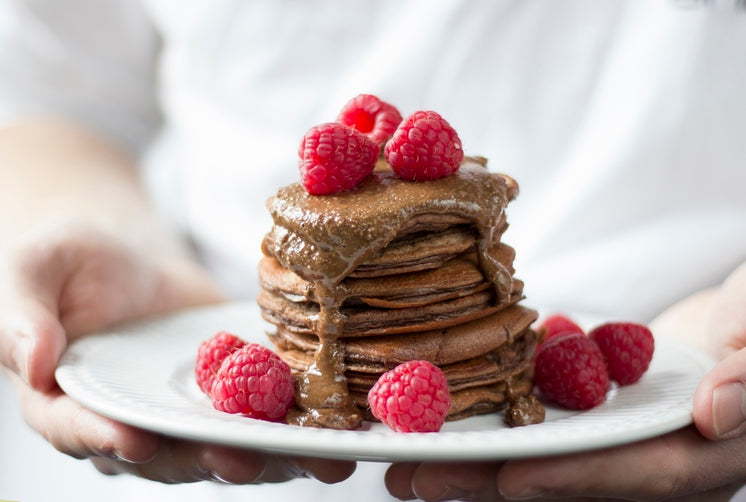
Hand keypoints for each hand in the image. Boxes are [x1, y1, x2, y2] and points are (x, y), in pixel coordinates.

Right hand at [0, 222, 355, 483]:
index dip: (106, 438)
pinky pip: (258, 417)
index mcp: (69, 404)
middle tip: (239, 457)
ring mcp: (184, 416)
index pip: (81, 429)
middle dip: (204, 459)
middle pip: (166, 454)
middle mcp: (130, 424)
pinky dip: (294, 425)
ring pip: (222, 447)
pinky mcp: (229, 397)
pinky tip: (330, 425)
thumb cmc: (72, 265)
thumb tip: (36, 361)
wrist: (129, 260)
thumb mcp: (35, 272)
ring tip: (309, 457)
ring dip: (266, 456)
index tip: (137, 440)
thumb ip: (23, 317)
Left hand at [384, 263, 745, 500]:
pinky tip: (431, 420)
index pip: (640, 474)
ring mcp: (619, 443)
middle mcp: (657, 461)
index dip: (575, 479)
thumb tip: (716, 412)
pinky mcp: (592, 421)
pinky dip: (487, 425)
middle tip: (416, 480)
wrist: (741, 316)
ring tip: (402, 462)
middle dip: (491, 482)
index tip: (510, 479)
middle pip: (570, 478)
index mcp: (708, 454)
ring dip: (473, 461)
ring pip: (541, 459)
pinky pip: (536, 429)